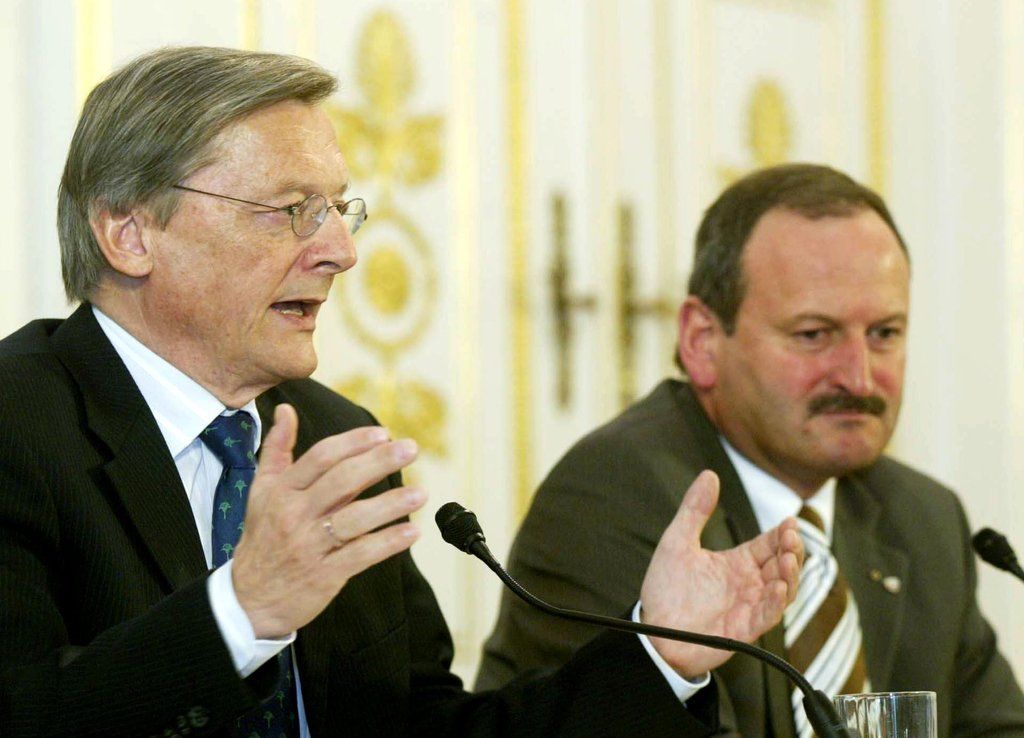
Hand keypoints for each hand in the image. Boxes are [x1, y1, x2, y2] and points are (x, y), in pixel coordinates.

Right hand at [231, 404, 425, 637]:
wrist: (248, 600)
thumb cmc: (261, 539)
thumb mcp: (260, 491)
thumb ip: (277, 450)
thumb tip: (285, 410)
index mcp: (282, 492)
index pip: (321, 457)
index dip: (354, 443)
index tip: (383, 434)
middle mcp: (295, 515)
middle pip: (342, 481)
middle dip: (379, 462)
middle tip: (411, 449)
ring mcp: (310, 546)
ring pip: (355, 519)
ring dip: (391, 504)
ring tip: (421, 493)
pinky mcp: (324, 575)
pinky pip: (361, 555)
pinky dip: (387, 543)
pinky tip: (411, 532)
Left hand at [639, 470, 802, 677]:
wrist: (652, 630)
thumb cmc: (665, 589)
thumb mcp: (677, 541)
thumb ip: (694, 510)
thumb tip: (710, 474)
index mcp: (736, 562)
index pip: (769, 543)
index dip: (782, 533)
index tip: (790, 520)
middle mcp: (748, 583)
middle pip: (783, 563)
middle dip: (792, 550)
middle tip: (791, 536)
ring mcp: (749, 606)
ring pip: (784, 588)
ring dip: (791, 573)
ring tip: (788, 558)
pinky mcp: (744, 629)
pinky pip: (768, 615)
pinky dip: (777, 602)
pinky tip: (779, 586)